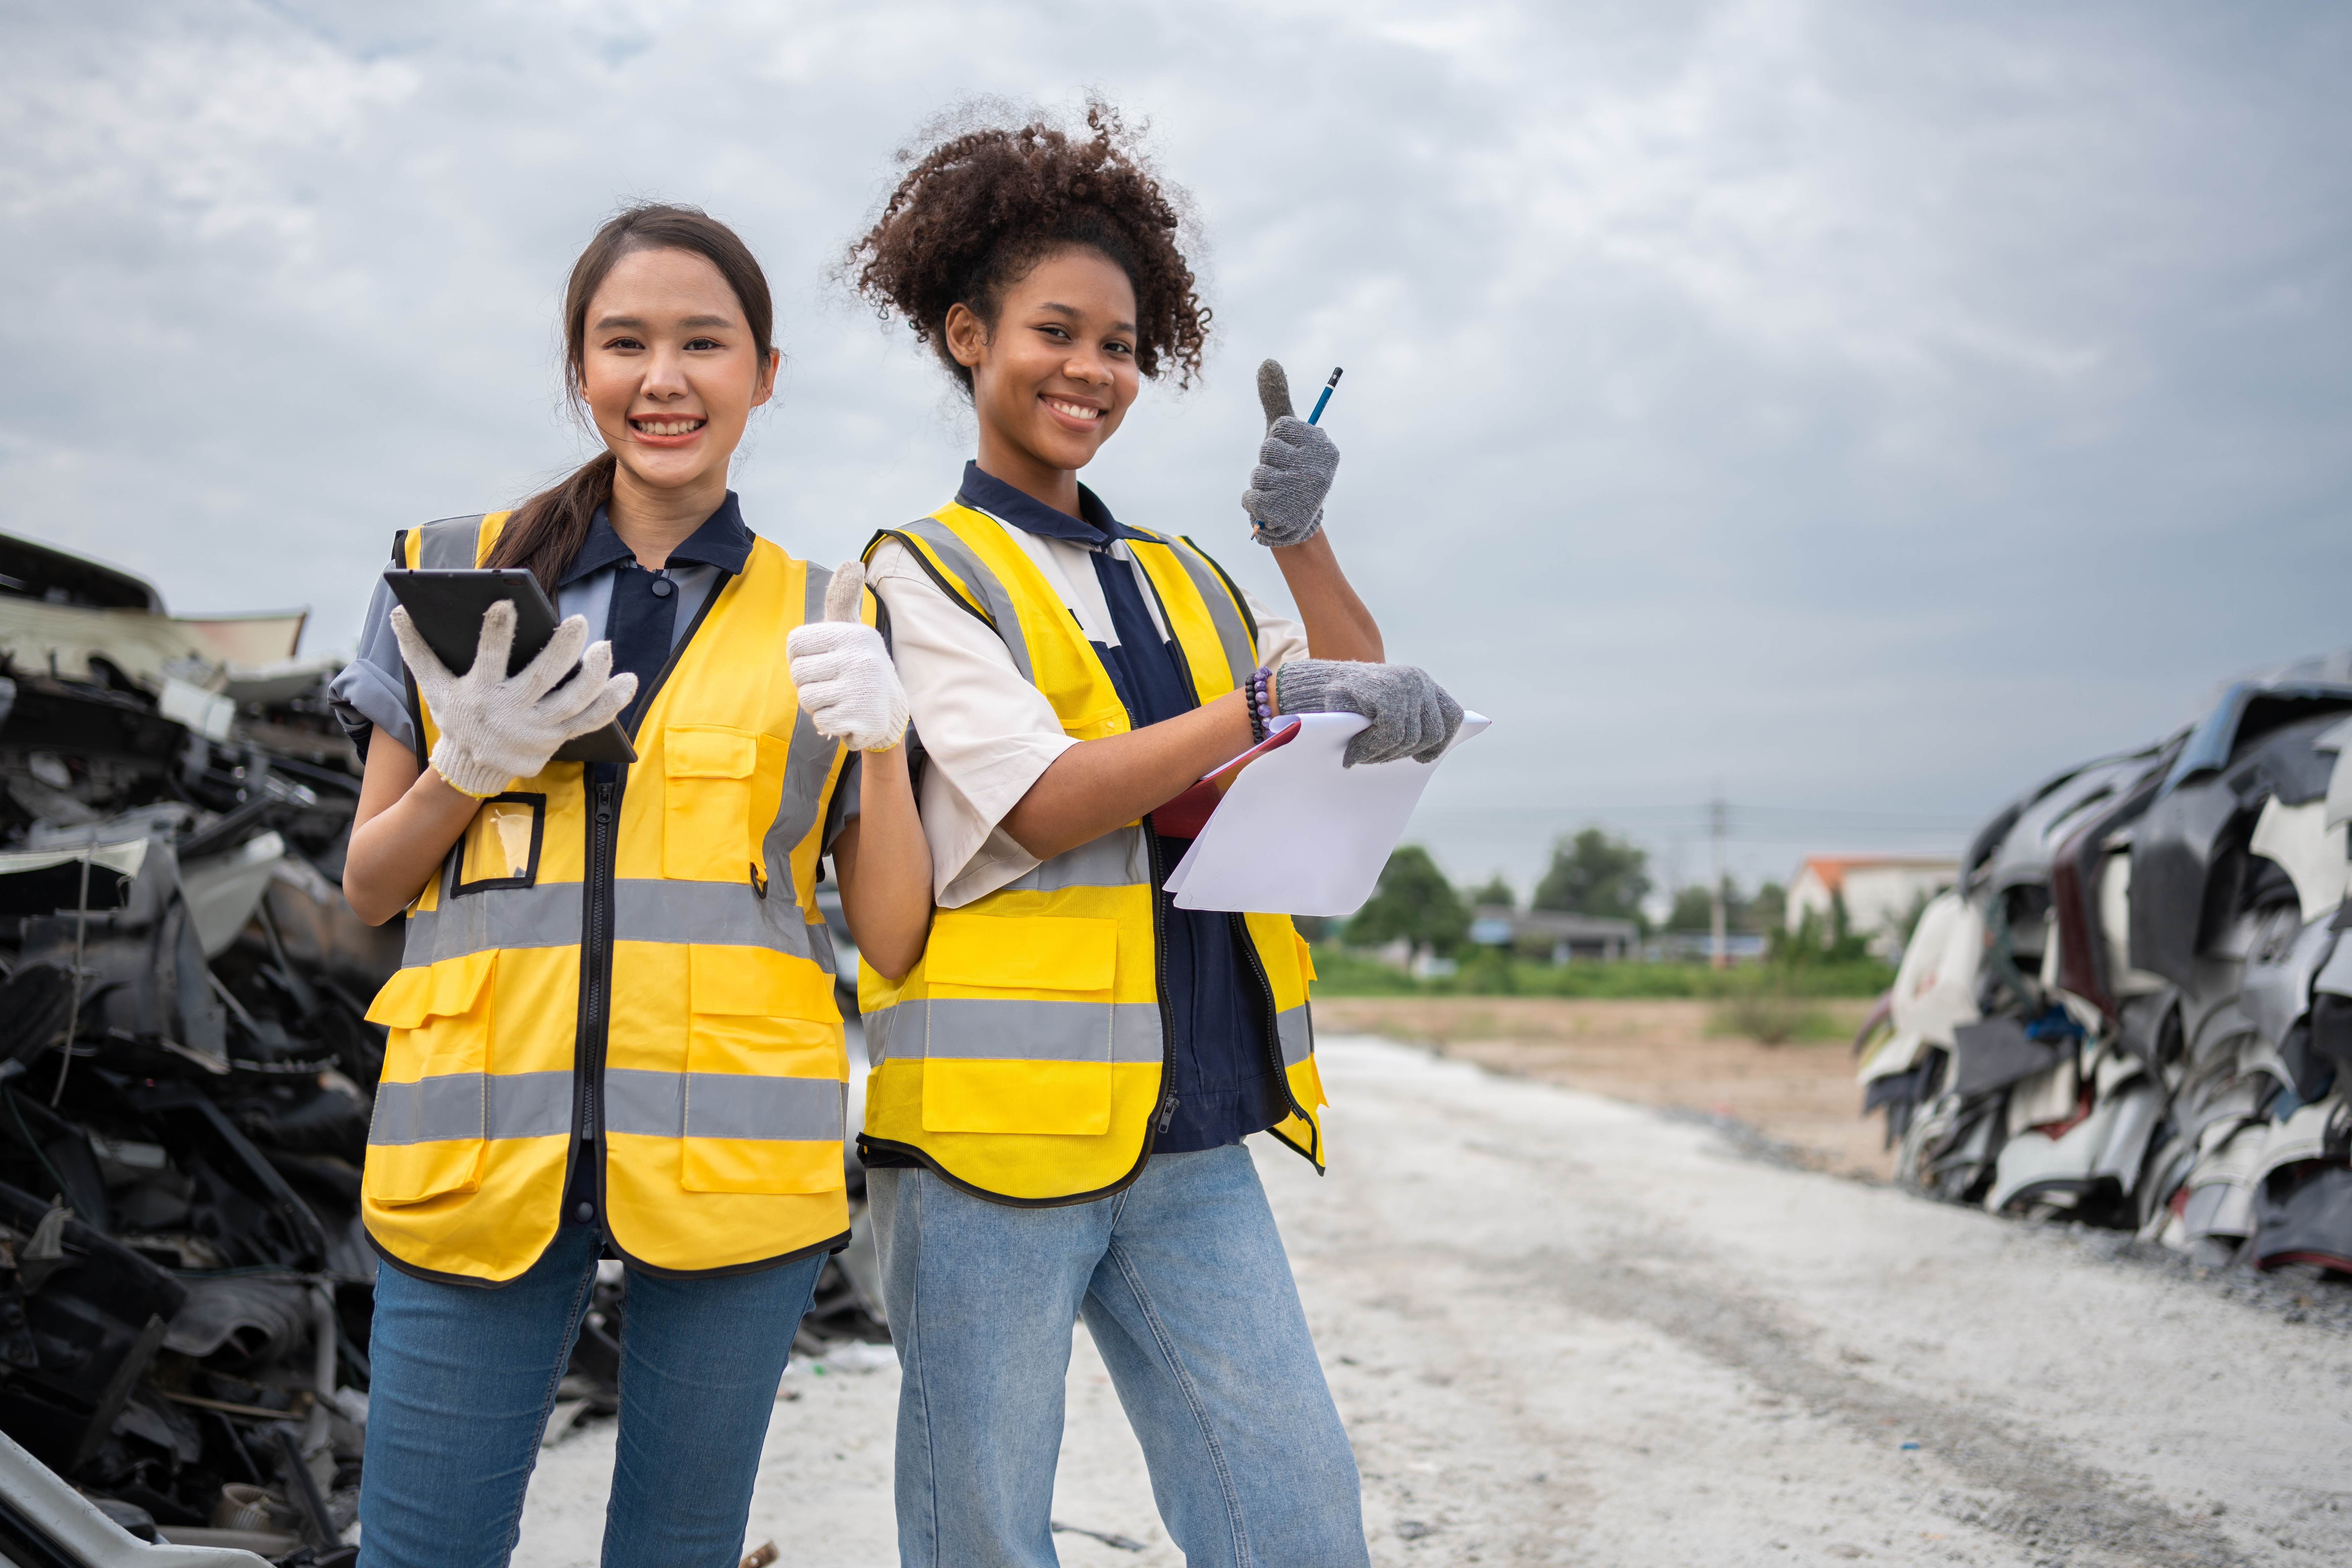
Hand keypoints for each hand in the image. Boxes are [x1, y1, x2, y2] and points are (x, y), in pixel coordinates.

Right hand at [389, 601, 635, 797]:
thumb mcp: (432, 687)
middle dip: (562, 650)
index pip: (489, 659)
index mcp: (480, 693)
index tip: (506, 604)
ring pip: (573, 700)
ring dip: (592, 675)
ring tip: (603, 647)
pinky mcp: (559, 738)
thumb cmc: (456, 716)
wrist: (471, 768)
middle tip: (579, 623)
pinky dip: (612, 704)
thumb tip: (399, 611)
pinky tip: (627, 681)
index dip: (497, 633)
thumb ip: (417, 649)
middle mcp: (512, 712)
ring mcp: (539, 727)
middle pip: (543, 678)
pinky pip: (591, 721)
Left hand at [787, 560, 910, 751]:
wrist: (891, 711)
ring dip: (817, 704)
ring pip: (807, 697)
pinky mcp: (861, 717)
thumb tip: (853, 562)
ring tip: (839, 699)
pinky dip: (829, 723)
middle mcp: (858, 658)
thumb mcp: (850, 632)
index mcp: (852, 634)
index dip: (799, 657)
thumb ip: (843, 599)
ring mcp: (861, 689)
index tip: (818, 661)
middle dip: (808, 683)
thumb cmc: (858, 667)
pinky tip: (847, 715)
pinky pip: (820, 721)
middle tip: (830, 684)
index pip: (795, 642)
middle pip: (798, 673)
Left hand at [1242, 359, 1338, 547]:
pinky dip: (1252, 503)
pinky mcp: (1283, 514)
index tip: (1287, 453)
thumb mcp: (1285, 435)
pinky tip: (1269, 508)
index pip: (1281, 427)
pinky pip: (1249, 497)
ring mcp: (1301, 493)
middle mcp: (1318, 468)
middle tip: (1282, 475)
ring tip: (1276, 492)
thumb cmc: (1289, 470)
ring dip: (1259, 484)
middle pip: (1267, 449)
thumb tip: (1268, 361)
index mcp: (1323, 446)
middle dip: (1266, 462)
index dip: (1276, 439)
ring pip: (1257, 474)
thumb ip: (1277, 399)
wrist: (1296, 523)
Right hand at [1273, 658, 1462, 766]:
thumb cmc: (1349, 703)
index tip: (1423, 758)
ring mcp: (1403, 685)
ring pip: (1412, 738)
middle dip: (1406, 754)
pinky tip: (1355, 752)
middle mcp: (1417, 680)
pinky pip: (1391, 734)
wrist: (1312, 685)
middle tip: (1378, 756)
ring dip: (1386, 754)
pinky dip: (1373, 748)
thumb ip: (1410, 720)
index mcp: (1423, 683)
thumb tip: (1431, 753)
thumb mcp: (1386, 708)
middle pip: (1433, 734)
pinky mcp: (1385, 693)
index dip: (1440, 743)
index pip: (1452, 717)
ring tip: (1364, 754)